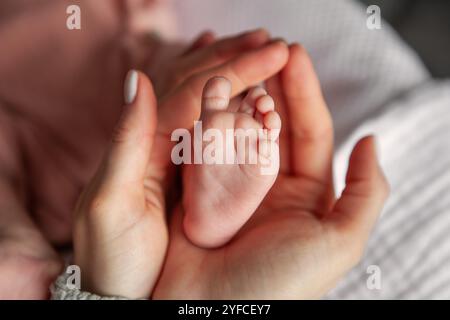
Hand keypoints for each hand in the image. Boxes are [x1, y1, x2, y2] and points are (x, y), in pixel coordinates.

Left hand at [72, 33, 289, 297]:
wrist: (115, 290)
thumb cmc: (114, 255)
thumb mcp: (111, 203)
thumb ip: (124, 140)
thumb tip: (138, 76)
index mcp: (143, 144)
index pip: (193, 91)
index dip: (235, 67)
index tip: (274, 52)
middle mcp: (152, 140)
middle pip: (194, 83)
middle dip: (235, 58)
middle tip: (272, 41)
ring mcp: (165, 152)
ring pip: (197, 96)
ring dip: (227, 67)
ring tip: (254, 47)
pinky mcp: (176, 169)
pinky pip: (198, 120)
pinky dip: (214, 93)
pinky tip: (226, 81)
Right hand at [153, 44, 388, 298]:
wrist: (214, 314)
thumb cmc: (281, 284)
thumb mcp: (340, 242)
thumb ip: (365, 192)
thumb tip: (371, 138)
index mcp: (307, 195)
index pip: (310, 131)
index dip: (304, 92)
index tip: (294, 54)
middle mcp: (272, 186)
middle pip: (274, 123)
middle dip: (272, 85)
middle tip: (265, 49)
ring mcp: (234, 185)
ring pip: (240, 129)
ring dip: (240, 95)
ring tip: (238, 64)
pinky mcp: (202, 189)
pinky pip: (207, 146)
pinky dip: (208, 119)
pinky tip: (210, 94)